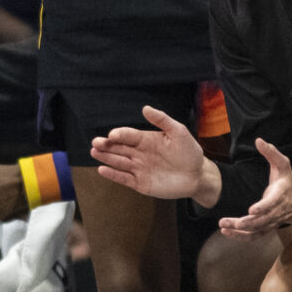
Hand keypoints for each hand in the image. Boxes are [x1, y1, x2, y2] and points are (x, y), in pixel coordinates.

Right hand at [91, 106, 218, 203]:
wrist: (197, 176)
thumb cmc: (189, 152)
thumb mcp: (179, 132)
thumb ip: (163, 120)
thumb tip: (145, 108)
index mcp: (146, 140)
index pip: (129, 136)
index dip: (121, 134)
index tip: (113, 135)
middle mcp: (139, 153)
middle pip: (119, 148)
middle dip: (107, 145)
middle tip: (96, 143)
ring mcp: (139, 168)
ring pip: (118, 162)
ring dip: (106, 158)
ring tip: (95, 152)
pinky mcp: (140, 183)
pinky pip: (124, 178)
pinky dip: (113, 175)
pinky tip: (102, 169)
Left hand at [219, 137, 291, 237]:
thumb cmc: (287, 180)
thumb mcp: (283, 164)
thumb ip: (271, 153)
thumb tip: (259, 140)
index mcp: (281, 194)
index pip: (272, 203)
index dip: (263, 207)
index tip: (251, 210)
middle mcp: (277, 211)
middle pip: (260, 221)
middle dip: (243, 223)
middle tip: (225, 221)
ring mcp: (272, 221)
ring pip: (256, 230)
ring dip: (238, 231)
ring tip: (223, 226)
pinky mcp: (267, 227)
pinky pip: (255, 236)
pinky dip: (241, 237)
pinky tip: (226, 232)